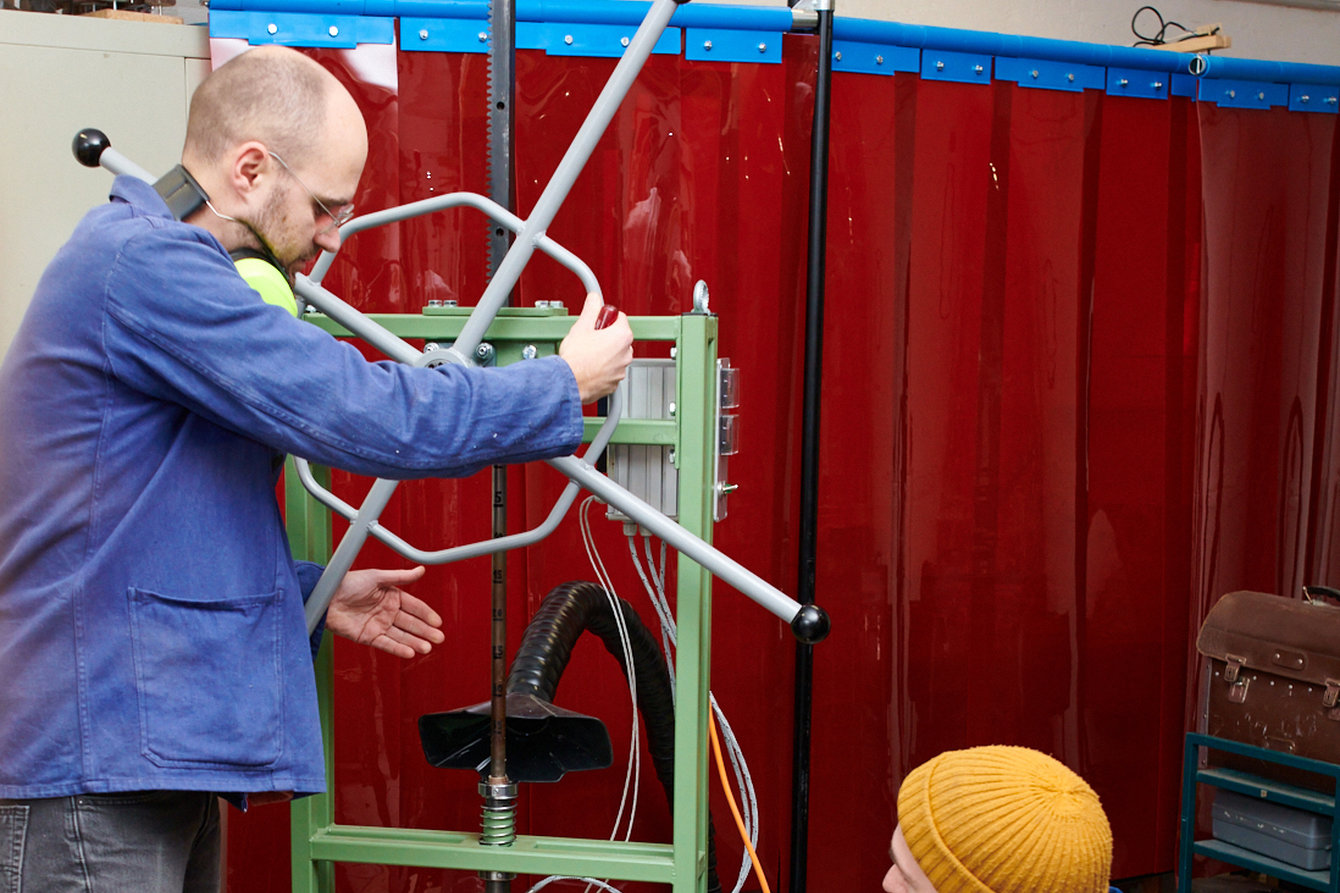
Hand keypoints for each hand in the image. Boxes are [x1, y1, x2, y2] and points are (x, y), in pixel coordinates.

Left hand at [324, 565, 444, 658]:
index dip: (427, 614)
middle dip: (425, 631)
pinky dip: (398, 648)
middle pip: (411, 624)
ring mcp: (378, 625)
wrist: (325, 597)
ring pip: (401, 636)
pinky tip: (410, 652)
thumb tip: (421, 570)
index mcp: (391, 596)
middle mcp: (387, 612)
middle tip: (439, 638)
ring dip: (415, 642)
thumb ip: (401, 577)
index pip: (414, 607)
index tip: (438, 622)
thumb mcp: (377, 577)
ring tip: (427, 648)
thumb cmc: (347, 582)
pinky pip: (386, 644)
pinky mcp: (368, 637)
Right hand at [558, 292, 633, 402]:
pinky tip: (590, 366)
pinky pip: (611, 371)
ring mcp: (621, 370)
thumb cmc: (576, 358)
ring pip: (615, 355)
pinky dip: (603, 369)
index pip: (620, 318)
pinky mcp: (614, 383)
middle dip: (606, 336)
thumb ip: (592, 308)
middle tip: (590, 339)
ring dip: (605, 353)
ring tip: (588, 354)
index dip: (606, 318)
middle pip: (618, 337)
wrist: (569, 382)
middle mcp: (626, 354)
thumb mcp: (581, 326)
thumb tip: (595, 299)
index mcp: (622, 336)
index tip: (597, 322)